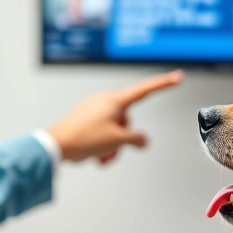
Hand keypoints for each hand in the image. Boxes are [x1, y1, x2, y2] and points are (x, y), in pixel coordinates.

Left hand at [47, 70, 183, 163]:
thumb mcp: (117, 141)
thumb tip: (143, 140)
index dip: (164, 84)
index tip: (177, 77)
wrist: (56, 145)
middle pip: (128, 120)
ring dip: (112, 146)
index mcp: (115, 100)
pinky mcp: (86, 118)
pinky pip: (103, 131)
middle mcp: (104, 101)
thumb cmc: (83, 138)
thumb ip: (137, 139)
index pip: (146, 89)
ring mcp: (94, 109)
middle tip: (112, 149)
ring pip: (115, 129)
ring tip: (101, 155)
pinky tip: (95, 155)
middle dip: (123, 139)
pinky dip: (103, 145)